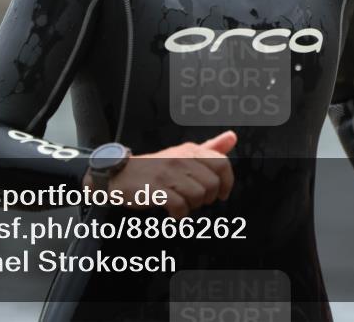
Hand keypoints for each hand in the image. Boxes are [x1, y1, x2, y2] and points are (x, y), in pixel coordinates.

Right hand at [84, 131, 236, 218]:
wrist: (120, 174)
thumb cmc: (157, 167)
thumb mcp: (184, 153)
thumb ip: (209, 147)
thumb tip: (233, 137)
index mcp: (190, 150)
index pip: (222, 164)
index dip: (226, 182)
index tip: (221, 194)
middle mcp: (180, 158)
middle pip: (212, 184)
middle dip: (207, 198)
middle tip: (195, 200)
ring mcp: (167, 173)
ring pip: (198, 196)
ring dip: (192, 207)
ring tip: (182, 204)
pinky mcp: (155, 189)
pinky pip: (180, 207)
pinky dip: (179, 215)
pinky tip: (172, 213)